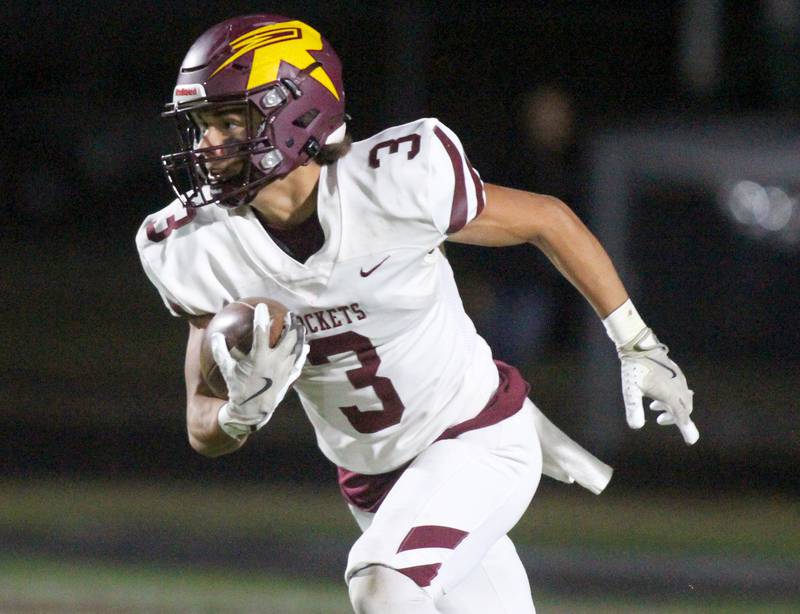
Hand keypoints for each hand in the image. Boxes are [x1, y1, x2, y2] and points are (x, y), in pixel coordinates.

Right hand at [211, 302, 308, 438]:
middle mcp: (275, 361)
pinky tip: (305, 347)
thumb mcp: (227, 369)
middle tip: (289, 314)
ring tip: (299, 326)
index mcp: (259, 357)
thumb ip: (220, 351)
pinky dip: (303, 353)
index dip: (262, 316)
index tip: (263, 306)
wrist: (252, 411)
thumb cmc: (238, 388)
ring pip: (297, 348)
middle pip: (288, 337)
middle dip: (290, 324)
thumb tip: (216, 335)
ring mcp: (285, 369)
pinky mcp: (289, 377)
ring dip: (299, 335)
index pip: (262, 331)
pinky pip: (299, 362)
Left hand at [617, 328, 698, 444]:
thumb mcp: (631, 390)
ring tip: (654, 408)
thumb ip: (633, 408)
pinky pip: (681, 389)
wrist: (639, 346)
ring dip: (672, 407)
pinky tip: (659, 397)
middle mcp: (678, 387)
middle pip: (685, 409)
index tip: (691, 440)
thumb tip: (636, 426)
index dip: (687, 429)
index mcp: (670, 394)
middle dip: (675, 417)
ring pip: (683, 398)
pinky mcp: (676, 373)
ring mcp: (679, 379)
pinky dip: (673, 397)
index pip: (682, 416)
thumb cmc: (634, 368)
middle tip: (659, 420)